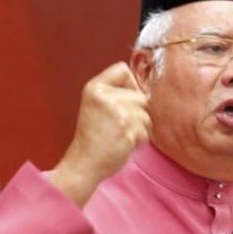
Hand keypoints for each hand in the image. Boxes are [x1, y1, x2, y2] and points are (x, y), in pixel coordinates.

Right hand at [49, 62, 151, 206]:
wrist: (84, 164)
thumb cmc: (94, 137)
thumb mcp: (97, 106)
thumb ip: (116, 94)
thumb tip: (148, 89)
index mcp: (94, 87)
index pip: (122, 69)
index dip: (131, 84)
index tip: (126, 101)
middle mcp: (104, 95)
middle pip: (140, 96)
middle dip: (137, 113)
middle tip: (119, 127)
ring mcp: (116, 111)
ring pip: (146, 115)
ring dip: (139, 129)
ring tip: (120, 136)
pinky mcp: (127, 127)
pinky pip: (146, 130)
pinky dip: (139, 141)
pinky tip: (122, 144)